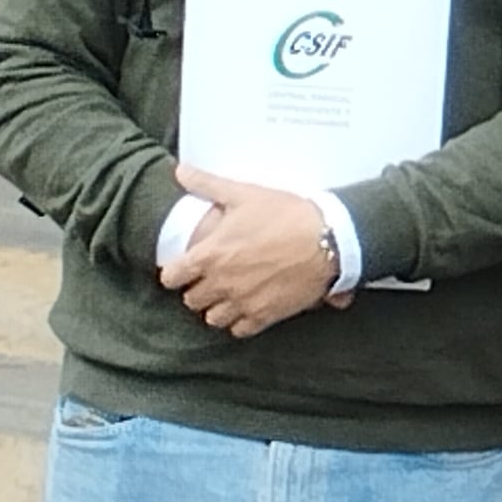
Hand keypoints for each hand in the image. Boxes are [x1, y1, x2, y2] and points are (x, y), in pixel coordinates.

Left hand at [160, 171, 345, 336]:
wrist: (330, 239)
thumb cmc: (287, 215)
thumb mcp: (245, 194)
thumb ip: (207, 184)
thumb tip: (181, 171)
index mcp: (209, 255)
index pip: (171, 277)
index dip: (176, 272)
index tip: (185, 267)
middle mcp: (221, 283)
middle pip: (191, 300)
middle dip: (198, 289)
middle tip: (210, 279)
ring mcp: (244, 301)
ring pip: (213, 318)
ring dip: (217, 308)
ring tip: (228, 296)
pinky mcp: (267, 314)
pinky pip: (240, 330)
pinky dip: (241, 322)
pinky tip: (249, 308)